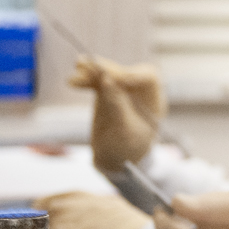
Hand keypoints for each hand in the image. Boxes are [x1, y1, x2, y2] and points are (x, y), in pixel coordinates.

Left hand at [35, 191, 150, 228]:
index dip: (55, 210)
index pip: (67, 196)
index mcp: (98, 198)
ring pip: (44, 218)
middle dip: (41, 220)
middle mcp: (84, 202)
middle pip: (49, 203)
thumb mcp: (121, 219)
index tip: (51, 222)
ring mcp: (76, 213)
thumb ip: (103, 219)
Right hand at [68, 56, 166, 171]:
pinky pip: (97, 82)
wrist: (114, 161)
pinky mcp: (107, 93)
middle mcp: (140, 93)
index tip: (114, 77)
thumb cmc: (126, 150)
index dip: (132, 73)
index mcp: (154, 102)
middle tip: (88, 67)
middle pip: (125, 73)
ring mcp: (123, 91)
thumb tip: (106, 80)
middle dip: (107, 69)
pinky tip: (73, 80)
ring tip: (77, 67)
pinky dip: (86, 80)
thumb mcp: (123, 133)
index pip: (148, 79)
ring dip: (92, 72)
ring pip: (108, 75)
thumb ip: (116, 106)